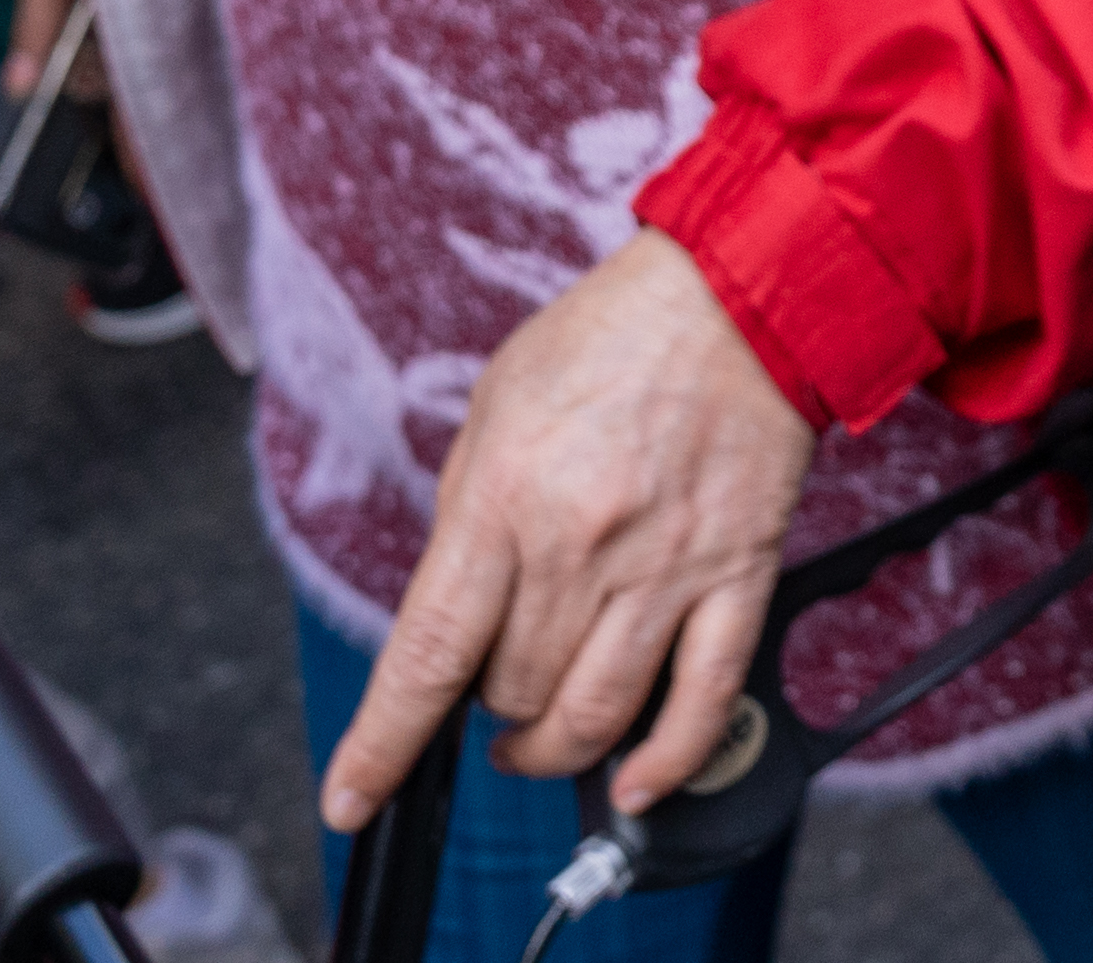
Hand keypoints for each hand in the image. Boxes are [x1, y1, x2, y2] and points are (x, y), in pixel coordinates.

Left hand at [323, 231, 818, 828]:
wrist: (739, 295)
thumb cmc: (610, 339)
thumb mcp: (495, 409)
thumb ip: (468, 520)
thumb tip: (451, 620)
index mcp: (507, 496)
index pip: (428, 656)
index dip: (382, 745)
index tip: (354, 798)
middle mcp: (583, 543)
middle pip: (510, 693)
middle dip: (484, 705)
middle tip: (489, 676)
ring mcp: (666, 567)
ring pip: (593, 717)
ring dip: (551, 748)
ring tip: (536, 737)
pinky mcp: (736, 575)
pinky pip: (700, 701)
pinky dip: (663, 761)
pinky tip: (634, 779)